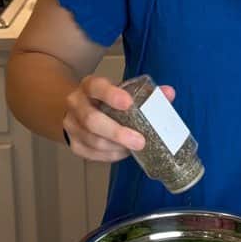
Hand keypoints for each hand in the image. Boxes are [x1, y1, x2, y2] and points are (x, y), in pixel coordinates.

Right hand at [62, 75, 176, 161]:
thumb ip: (146, 93)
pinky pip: (92, 154)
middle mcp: (76, 104)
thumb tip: (169, 93)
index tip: (128, 103)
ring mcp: (71, 125)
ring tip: (135, 148)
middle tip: (140, 141)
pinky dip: (110, 155)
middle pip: (91, 120)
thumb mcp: (121, 91)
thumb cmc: (106, 101)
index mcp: (89, 86)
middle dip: (117, 133)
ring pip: (92, 140)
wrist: (78, 110)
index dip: (111, 95)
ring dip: (116, 147)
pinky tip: (123, 152)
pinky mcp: (74, 144)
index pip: (97, 87)